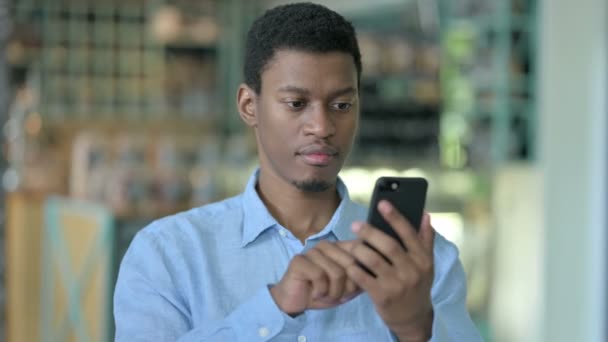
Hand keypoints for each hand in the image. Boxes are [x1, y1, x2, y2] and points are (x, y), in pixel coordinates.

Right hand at [270, 240, 361, 315]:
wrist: (296, 301)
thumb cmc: (323, 292)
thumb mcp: (347, 288)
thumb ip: (360, 278)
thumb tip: (376, 273)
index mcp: (339, 247)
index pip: (360, 250)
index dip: (361, 273)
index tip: (354, 288)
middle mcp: (326, 245)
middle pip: (351, 264)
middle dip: (347, 288)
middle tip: (338, 296)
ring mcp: (312, 251)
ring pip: (337, 272)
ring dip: (334, 292)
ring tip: (327, 295)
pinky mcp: (299, 260)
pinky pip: (319, 276)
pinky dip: (321, 292)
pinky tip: (316, 294)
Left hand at [345, 200, 434, 340]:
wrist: (413, 317)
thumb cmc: (417, 285)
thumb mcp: (426, 264)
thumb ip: (425, 239)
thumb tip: (425, 214)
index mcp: (423, 259)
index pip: (409, 233)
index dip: (395, 217)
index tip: (382, 203)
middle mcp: (412, 271)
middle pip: (388, 245)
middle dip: (370, 232)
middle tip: (356, 225)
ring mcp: (396, 284)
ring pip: (373, 260)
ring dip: (359, 249)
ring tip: (351, 244)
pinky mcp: (382, 296)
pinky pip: (362, 277)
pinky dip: (353, 268)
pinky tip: (348, 262)